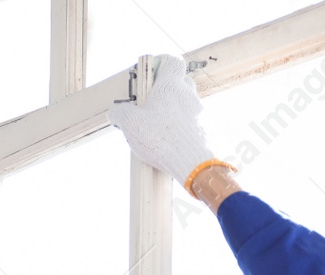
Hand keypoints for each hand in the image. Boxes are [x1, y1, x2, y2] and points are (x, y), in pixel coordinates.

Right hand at [107, 54, 216, 185]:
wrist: (196, 164)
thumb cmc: (162, 139)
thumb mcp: (130, 125)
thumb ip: (120, 113)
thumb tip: (115, 111)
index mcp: (170, 86)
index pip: (172, 61)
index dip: (161, 63)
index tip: (151, 73)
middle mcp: (189, 95)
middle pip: (179, 83)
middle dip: (165, 91)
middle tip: (150, 108)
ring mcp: (201, 112)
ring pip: (186, 105)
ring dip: (173, 114)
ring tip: (159, 134)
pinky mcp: (209, 129)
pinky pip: (193, 124)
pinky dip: (182, 130)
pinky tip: (173, 146)